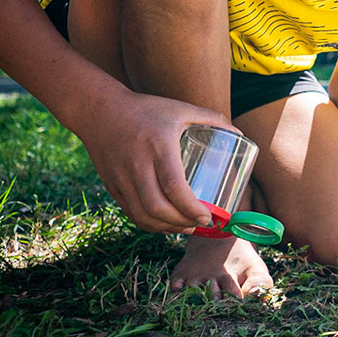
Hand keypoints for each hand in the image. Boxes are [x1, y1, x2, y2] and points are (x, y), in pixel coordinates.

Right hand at [72, 90, 232, 233]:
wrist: (98, 109)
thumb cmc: (145, 108)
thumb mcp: (179, 108)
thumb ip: (210, 117)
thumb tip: (239, 134)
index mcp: (158, 147)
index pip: (174, 187)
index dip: (191, 208)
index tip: (207, 216)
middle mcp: (138, 166)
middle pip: (158, 208)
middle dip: (182, 223)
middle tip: (200, 224)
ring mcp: (122, 178)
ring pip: (143, 215)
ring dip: (166, 228)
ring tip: (185, 227)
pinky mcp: (112, 185)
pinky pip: (130, 212)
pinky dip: (148, 224)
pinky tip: (163, 223)